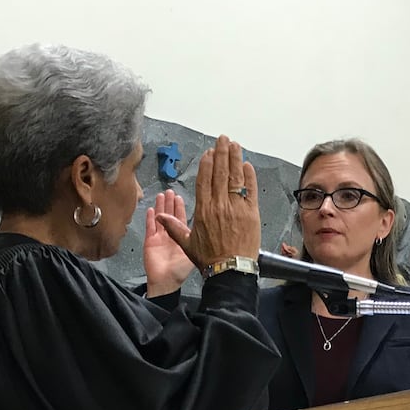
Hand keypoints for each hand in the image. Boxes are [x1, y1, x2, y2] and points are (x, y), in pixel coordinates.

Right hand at [144, 190, 194, 295]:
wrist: (167, 281)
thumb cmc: (180, 270)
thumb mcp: (192, 252)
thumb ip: (196, 239)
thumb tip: (207, 227)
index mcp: (182, 238)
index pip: (182, 218)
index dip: (180, 207)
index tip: (179, 197)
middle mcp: (171, 236)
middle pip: (170, 215)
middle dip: (170, 203)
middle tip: (170, 191)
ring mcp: (160, 238)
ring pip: (160, 218)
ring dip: (160, 207)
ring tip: (161, 195)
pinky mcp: (150, 242)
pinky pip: (150, 227)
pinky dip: (150, 218)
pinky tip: (150, 209)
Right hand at [156, 136, 260, 267]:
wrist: (230, 270)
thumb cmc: (209, 259)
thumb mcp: (187, 244)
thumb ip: (173, 227)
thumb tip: (158, 217)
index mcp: (203, 210)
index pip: (204, 180)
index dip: (207, 164)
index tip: (209, 152)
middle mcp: (219, 205)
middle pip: (220, 173)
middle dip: (221, 153)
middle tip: (223, 139)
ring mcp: (236, 207)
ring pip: (235, 177)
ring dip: (235, 158)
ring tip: (235, 145)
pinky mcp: (251, 213)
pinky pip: (250, 189)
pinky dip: (248, 176)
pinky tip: (246, 165)